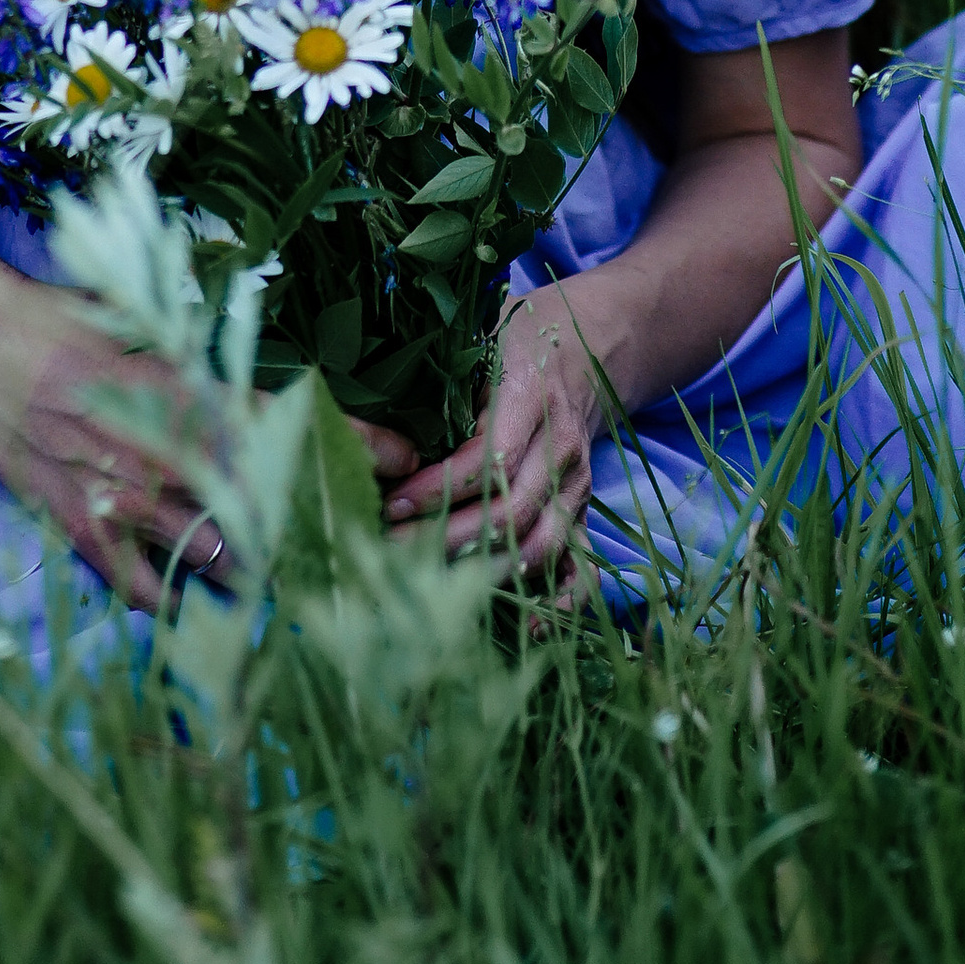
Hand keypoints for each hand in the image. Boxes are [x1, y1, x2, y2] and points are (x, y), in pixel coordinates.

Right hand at [0, 279, 420, 611]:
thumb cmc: (65, 321)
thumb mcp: (145, 327)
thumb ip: (207, 367)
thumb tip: (272, 392)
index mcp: (185, 387)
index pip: (290, 423)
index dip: (353, 442)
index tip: (401, 457)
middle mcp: (161, 447)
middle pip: (264, 505)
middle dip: (315, 524)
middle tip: (355, 537)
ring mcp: (120, 495)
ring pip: (213, 554)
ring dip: (258, 569)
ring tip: (300, 579)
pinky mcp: (81, 526)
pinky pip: (140, 584)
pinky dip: (175, 599)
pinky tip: (202, 605)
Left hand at [378, 281, 614, 586]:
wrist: (587, 349)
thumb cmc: (514, 343)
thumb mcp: (479, 341)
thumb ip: (441, 379)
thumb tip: (377, 424)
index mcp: (530, 398)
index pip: (491, 460)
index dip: (440, 489)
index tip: (393, 503)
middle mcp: (559, 447)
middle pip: (511, 513)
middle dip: (448, 540)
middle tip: (391, 552)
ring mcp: (576, 484)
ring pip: (541, 544)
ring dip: (486, 571)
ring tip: (430, 584)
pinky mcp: (583, 510)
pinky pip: (581, 565)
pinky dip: (558, 600)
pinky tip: (523, 622)